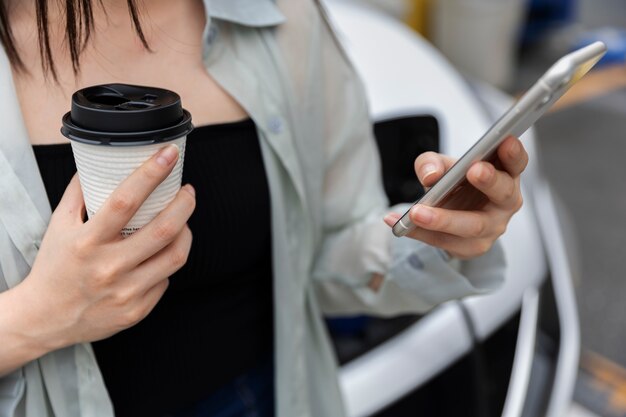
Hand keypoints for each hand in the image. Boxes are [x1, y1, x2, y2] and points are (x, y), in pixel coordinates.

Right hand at [21, 144, 194, 350]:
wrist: (45, 318)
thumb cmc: (56, 266)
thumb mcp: (59, 225)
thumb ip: (80, 192)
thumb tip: (100, 162)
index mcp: (88, 242)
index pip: (125, 201)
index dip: (151, 174)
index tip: (168, 154)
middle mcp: (109, 267)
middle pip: (163, 229)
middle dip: (184, 203)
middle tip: (188, 190)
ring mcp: (125, 292)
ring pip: (175, 256)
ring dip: (185, 231)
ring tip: (182, 219)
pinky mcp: (137, 310)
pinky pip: (166, 279)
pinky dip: (167, 261)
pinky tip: (161, 253)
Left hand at [384, 136, 527, 258]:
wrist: (450, 214)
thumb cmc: (456, 184)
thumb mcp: (441, 167)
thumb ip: (432, 163)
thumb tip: (430, 175)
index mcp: (505, 174)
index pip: (517, 163)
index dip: (515, 153)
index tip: (506, 140)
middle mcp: (506, 202)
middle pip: (504, 193)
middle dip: (489, 181)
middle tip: (473, 170)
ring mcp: (492, 227)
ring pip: (472, 225)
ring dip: (444, 218)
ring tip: (417, 211)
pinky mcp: (472, 247)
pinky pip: (444, 241)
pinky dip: (418, 232)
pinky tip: (398, 223)